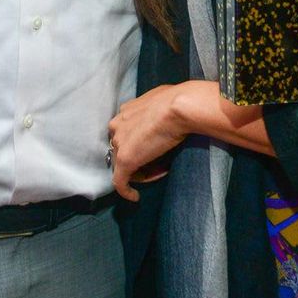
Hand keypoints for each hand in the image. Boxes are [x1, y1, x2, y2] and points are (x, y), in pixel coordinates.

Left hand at [108, 83, 191, 201]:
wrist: (179, 107)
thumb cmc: (178, 101)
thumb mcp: (162, 99)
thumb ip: (156, 108)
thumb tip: (166, 113)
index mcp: (126, 110)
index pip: (126, 132)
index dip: (140, 143)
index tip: (156, 149)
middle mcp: (117, 125)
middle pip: (123, 149)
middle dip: (140, 158)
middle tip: (160, 162)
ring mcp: (119, 143)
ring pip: (124, 165)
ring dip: (141, 171)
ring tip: (162, 170)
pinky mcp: (125, 160)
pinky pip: (120, 182)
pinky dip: (126, 191)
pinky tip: (135, 197)